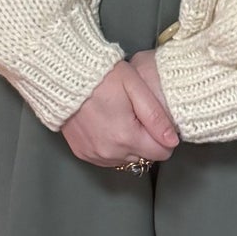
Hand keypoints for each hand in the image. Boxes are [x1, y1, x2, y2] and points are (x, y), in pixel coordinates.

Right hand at [61, 57, 181, 167]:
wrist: (63, 76)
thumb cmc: (101, 76)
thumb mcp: (135, 87)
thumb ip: (155, 115)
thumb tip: (172, 141)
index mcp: (126, 136)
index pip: (162, 153)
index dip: (163, 136)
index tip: (154, 119)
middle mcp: (110, 152)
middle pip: (144, 157)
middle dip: (146, 140)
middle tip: (135, 115)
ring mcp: (94, 155)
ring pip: (126, 159)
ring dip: (128, 145)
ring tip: (120, 118)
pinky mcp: (82, 153)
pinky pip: (107, 159)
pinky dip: (112, 147)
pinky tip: (107, 126)